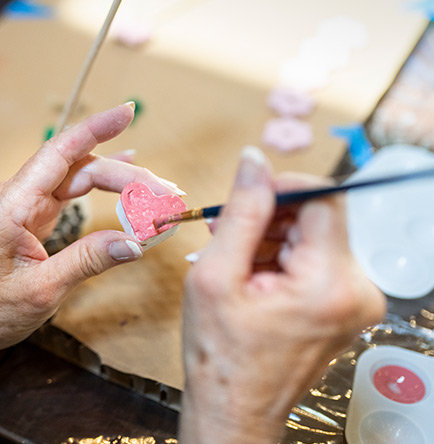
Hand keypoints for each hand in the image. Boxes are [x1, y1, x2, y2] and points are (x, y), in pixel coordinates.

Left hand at [0, 103, 180, 356]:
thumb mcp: (41, 291)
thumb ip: (88, 261)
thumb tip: (136, 243)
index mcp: (12, 206)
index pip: (60, 153)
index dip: (95, 129)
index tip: (126, 111)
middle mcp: (16, 197)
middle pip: (79, 169)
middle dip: (126, 176)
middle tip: (167, 196)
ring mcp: (21, 206)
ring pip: (77, 180)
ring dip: (117, 184)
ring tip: (157, 195)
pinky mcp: (27, 218)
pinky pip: (68, 194)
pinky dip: (99, 191)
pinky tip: (122, 179)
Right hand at [178, 147, 385, 443]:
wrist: (234, 410)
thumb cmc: (221, 358)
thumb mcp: (216, 276)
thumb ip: (241, 213)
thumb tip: (255, 161)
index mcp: (329, 283)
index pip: (324, 199)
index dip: (282, 186)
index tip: (246, 192)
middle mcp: (356, 290)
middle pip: (318, 218)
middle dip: (269, 217)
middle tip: (225, 231)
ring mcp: (354, 300)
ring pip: (314, 235)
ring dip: (271, 237)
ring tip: (231, 258)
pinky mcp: (345, 305)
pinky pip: (315, 258)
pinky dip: (281, 257)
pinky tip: (249, 273)